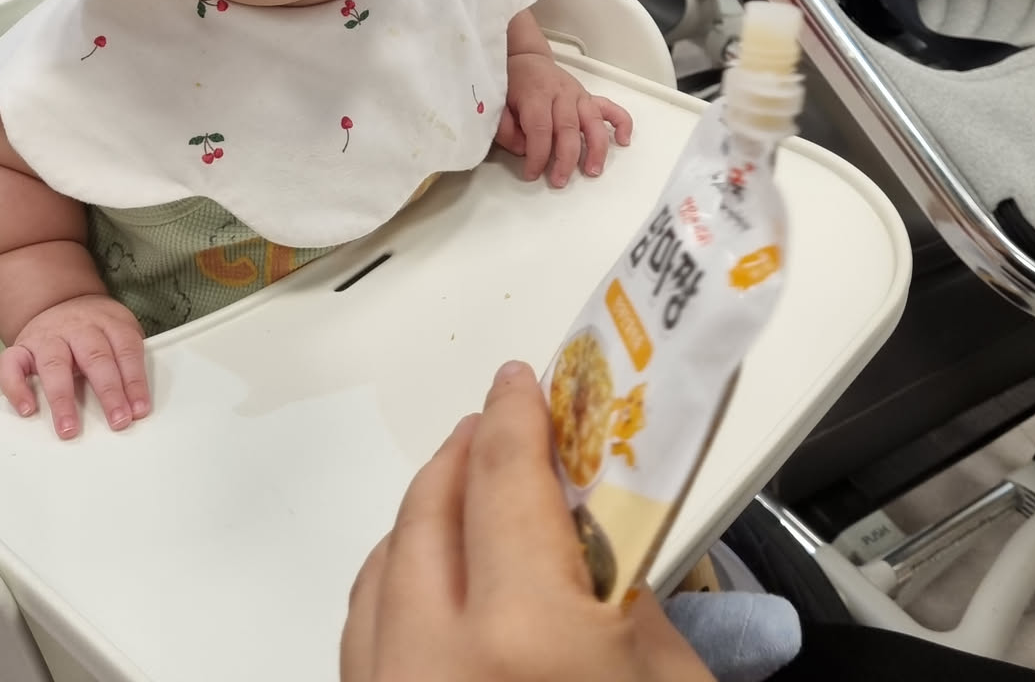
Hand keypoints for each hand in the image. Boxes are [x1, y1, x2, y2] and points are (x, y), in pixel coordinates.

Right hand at [0, 293, 149, 439]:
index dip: (135, 381)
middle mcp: (78, 328)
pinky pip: (11, 365)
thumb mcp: (119, 330)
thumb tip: (137, 404)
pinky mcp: (21, 348)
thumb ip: (128, 360)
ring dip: (63, 399)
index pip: (126, 350)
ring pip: (55, 365)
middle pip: (96, 357)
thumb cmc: (94, 328)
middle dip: (109, 392)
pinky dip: (16, 388)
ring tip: (69, 428)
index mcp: (108, 322)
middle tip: (117, 420)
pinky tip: (27, 409)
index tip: (139, 410)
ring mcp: (48, 337)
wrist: (58, 301)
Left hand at [341, 361, 714, 681]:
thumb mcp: (669, 680)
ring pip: (385, 561)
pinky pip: (365, 626)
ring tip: (466, 488)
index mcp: (525, 633)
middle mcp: (436, 659)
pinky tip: (428, 569)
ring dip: (427, 513)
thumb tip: (593, 528)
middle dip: (467, 455)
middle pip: (432, 508)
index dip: (516, 416)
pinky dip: (396, 579)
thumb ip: (627, 588)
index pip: (507, 478)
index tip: (519, 382)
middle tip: (500, 427)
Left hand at [499, 52, 632, 186]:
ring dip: (596, 149)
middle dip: (565, 159)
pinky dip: (622, 124)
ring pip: (593, 122)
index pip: (540, 129)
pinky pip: (610, 109)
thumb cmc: (512, 81)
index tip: (531, 173)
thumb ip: (506, 128)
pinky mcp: (588, 97)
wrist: (526, 58)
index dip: (537, 155)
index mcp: (536, 93)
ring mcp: (578, 95)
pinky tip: (623, 141)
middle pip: (568, 129)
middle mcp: (561, 93)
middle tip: (559, 180)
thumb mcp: (497, 102)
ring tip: (593, 170)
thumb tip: (523, 150)